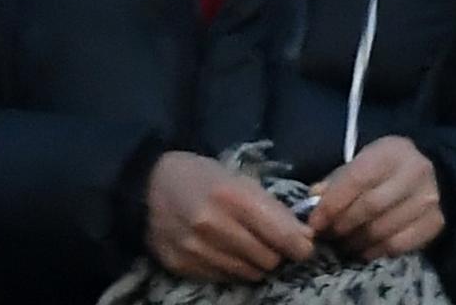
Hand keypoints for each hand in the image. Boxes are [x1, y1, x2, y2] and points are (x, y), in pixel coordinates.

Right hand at [143, 150, 314, 282]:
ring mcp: (194, 249)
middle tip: (277, 245)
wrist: (149, 187)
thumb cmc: (204, 178)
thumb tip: (303, 236)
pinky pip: (224, 278)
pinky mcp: (180, 266)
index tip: (306, 247)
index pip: (279, 234)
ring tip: (253, 248)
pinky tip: (229, 253)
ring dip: (257, 264)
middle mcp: (212, 226)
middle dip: (278, 254)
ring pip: (247, 272)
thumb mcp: (241, 180)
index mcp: (232, 197)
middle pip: (266, 258)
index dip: (300, 245)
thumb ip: (272, 208)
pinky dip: (234, 269)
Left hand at [309, 134, 444, 261]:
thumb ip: (336, 181)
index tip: (315, 223)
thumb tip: (314, 199)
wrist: (427, 176)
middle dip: (342, 225)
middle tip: (329, 235)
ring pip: (383, 230)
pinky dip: (375, 251)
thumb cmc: (383, 171)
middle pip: (371, 207)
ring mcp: (429, 198)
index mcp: (392, 152)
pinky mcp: (435, 222)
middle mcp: (416, 171)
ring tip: (345, 242)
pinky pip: (398, 245)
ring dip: (356, 242)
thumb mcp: (360, 164)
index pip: (357, 179)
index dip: (332, 204)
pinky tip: (365, 247)